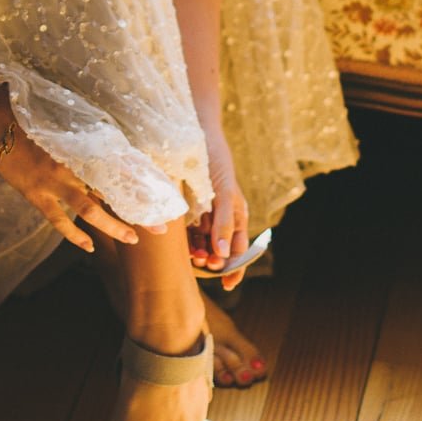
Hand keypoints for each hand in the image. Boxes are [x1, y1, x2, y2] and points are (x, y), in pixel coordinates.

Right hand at [0, 95, 164, 253]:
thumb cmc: (23, 104)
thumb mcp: (60, 111)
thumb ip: (81, 128)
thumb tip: (103, 134)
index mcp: (82, 140)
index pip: (122, 163)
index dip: (145, 178)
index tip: (165, 190)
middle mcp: (74, 162)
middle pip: (114, 190)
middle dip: (139, 209)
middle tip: (162, 226)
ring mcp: (54, 180)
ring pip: (90, 209)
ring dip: (113, 226)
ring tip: (134, 240)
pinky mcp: (35, 192)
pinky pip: (58, 219)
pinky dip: (74, 234)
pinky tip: (89, 247)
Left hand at [190, 141, 251, 290]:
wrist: (194, 137)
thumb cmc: (216, 163)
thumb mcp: (224, 193)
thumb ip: (224, 224)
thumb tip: (223, 255)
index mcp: (238, 217)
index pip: (240, 251)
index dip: (235, 268)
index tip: (226, 284)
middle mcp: (223, 220)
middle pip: (221, 251)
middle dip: (213, 262)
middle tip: (202, 263)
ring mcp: (206, 216)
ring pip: (204, 245)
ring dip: (199, 254)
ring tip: (192, 256)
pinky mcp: (189, 211)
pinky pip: (189, 233)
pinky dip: (187, 242)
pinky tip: (181, 245)